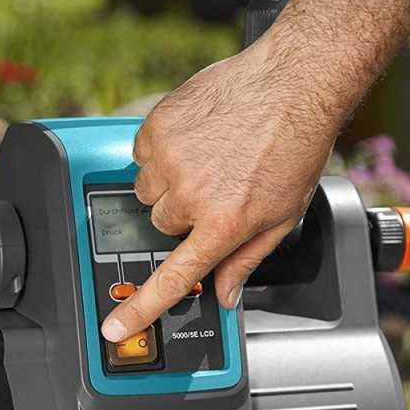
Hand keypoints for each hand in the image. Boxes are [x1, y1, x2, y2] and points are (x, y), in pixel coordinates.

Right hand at [100, 35, 337, 342]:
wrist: (294, 82)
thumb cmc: (295, 147)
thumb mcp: (282, 216)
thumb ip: (246, 259)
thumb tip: (226, 293)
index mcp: (224, 224)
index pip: (172, 277)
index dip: (140, 308)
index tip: (114, 326)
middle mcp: (192, 195)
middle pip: (160, 224)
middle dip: (182, 214)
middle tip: (214, 190)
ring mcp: (170, 158)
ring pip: (148, 190)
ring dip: (170, 182)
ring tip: (206, 159)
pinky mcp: (158, 126)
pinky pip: (141, 152)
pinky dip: (161, 150)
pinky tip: (195, 139)